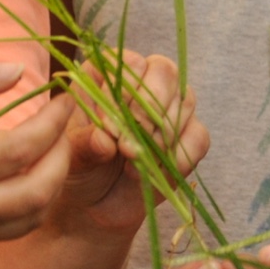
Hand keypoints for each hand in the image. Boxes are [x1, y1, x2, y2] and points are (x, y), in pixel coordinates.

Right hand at [0, 57, 68, 247]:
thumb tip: (16, 71)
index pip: (14, 151)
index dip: (51, 124)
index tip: (65, 99)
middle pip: (33, 194)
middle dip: (62, 156)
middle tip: (65, 125)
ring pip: (30, 218)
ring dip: (55, 181)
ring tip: (53, 145)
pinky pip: (15, 229)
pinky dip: (37, 201)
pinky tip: (34, 170)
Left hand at [53, 55, 208, 236]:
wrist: (94, 206)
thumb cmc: (76, 170)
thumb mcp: (70, 157)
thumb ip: (84, 144)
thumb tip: (104, 140)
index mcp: (107, 77)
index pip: (130, 62)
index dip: (124, 91)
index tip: (108, 125)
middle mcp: (142, 84)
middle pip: (165, 71)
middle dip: (149, 111)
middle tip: (127, 147)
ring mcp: (168, 109)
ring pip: (186, 100)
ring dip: (162, 136)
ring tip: (133, 163)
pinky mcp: (187, 137)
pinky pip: (199, 136)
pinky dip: (178, 157)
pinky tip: (153, 171)